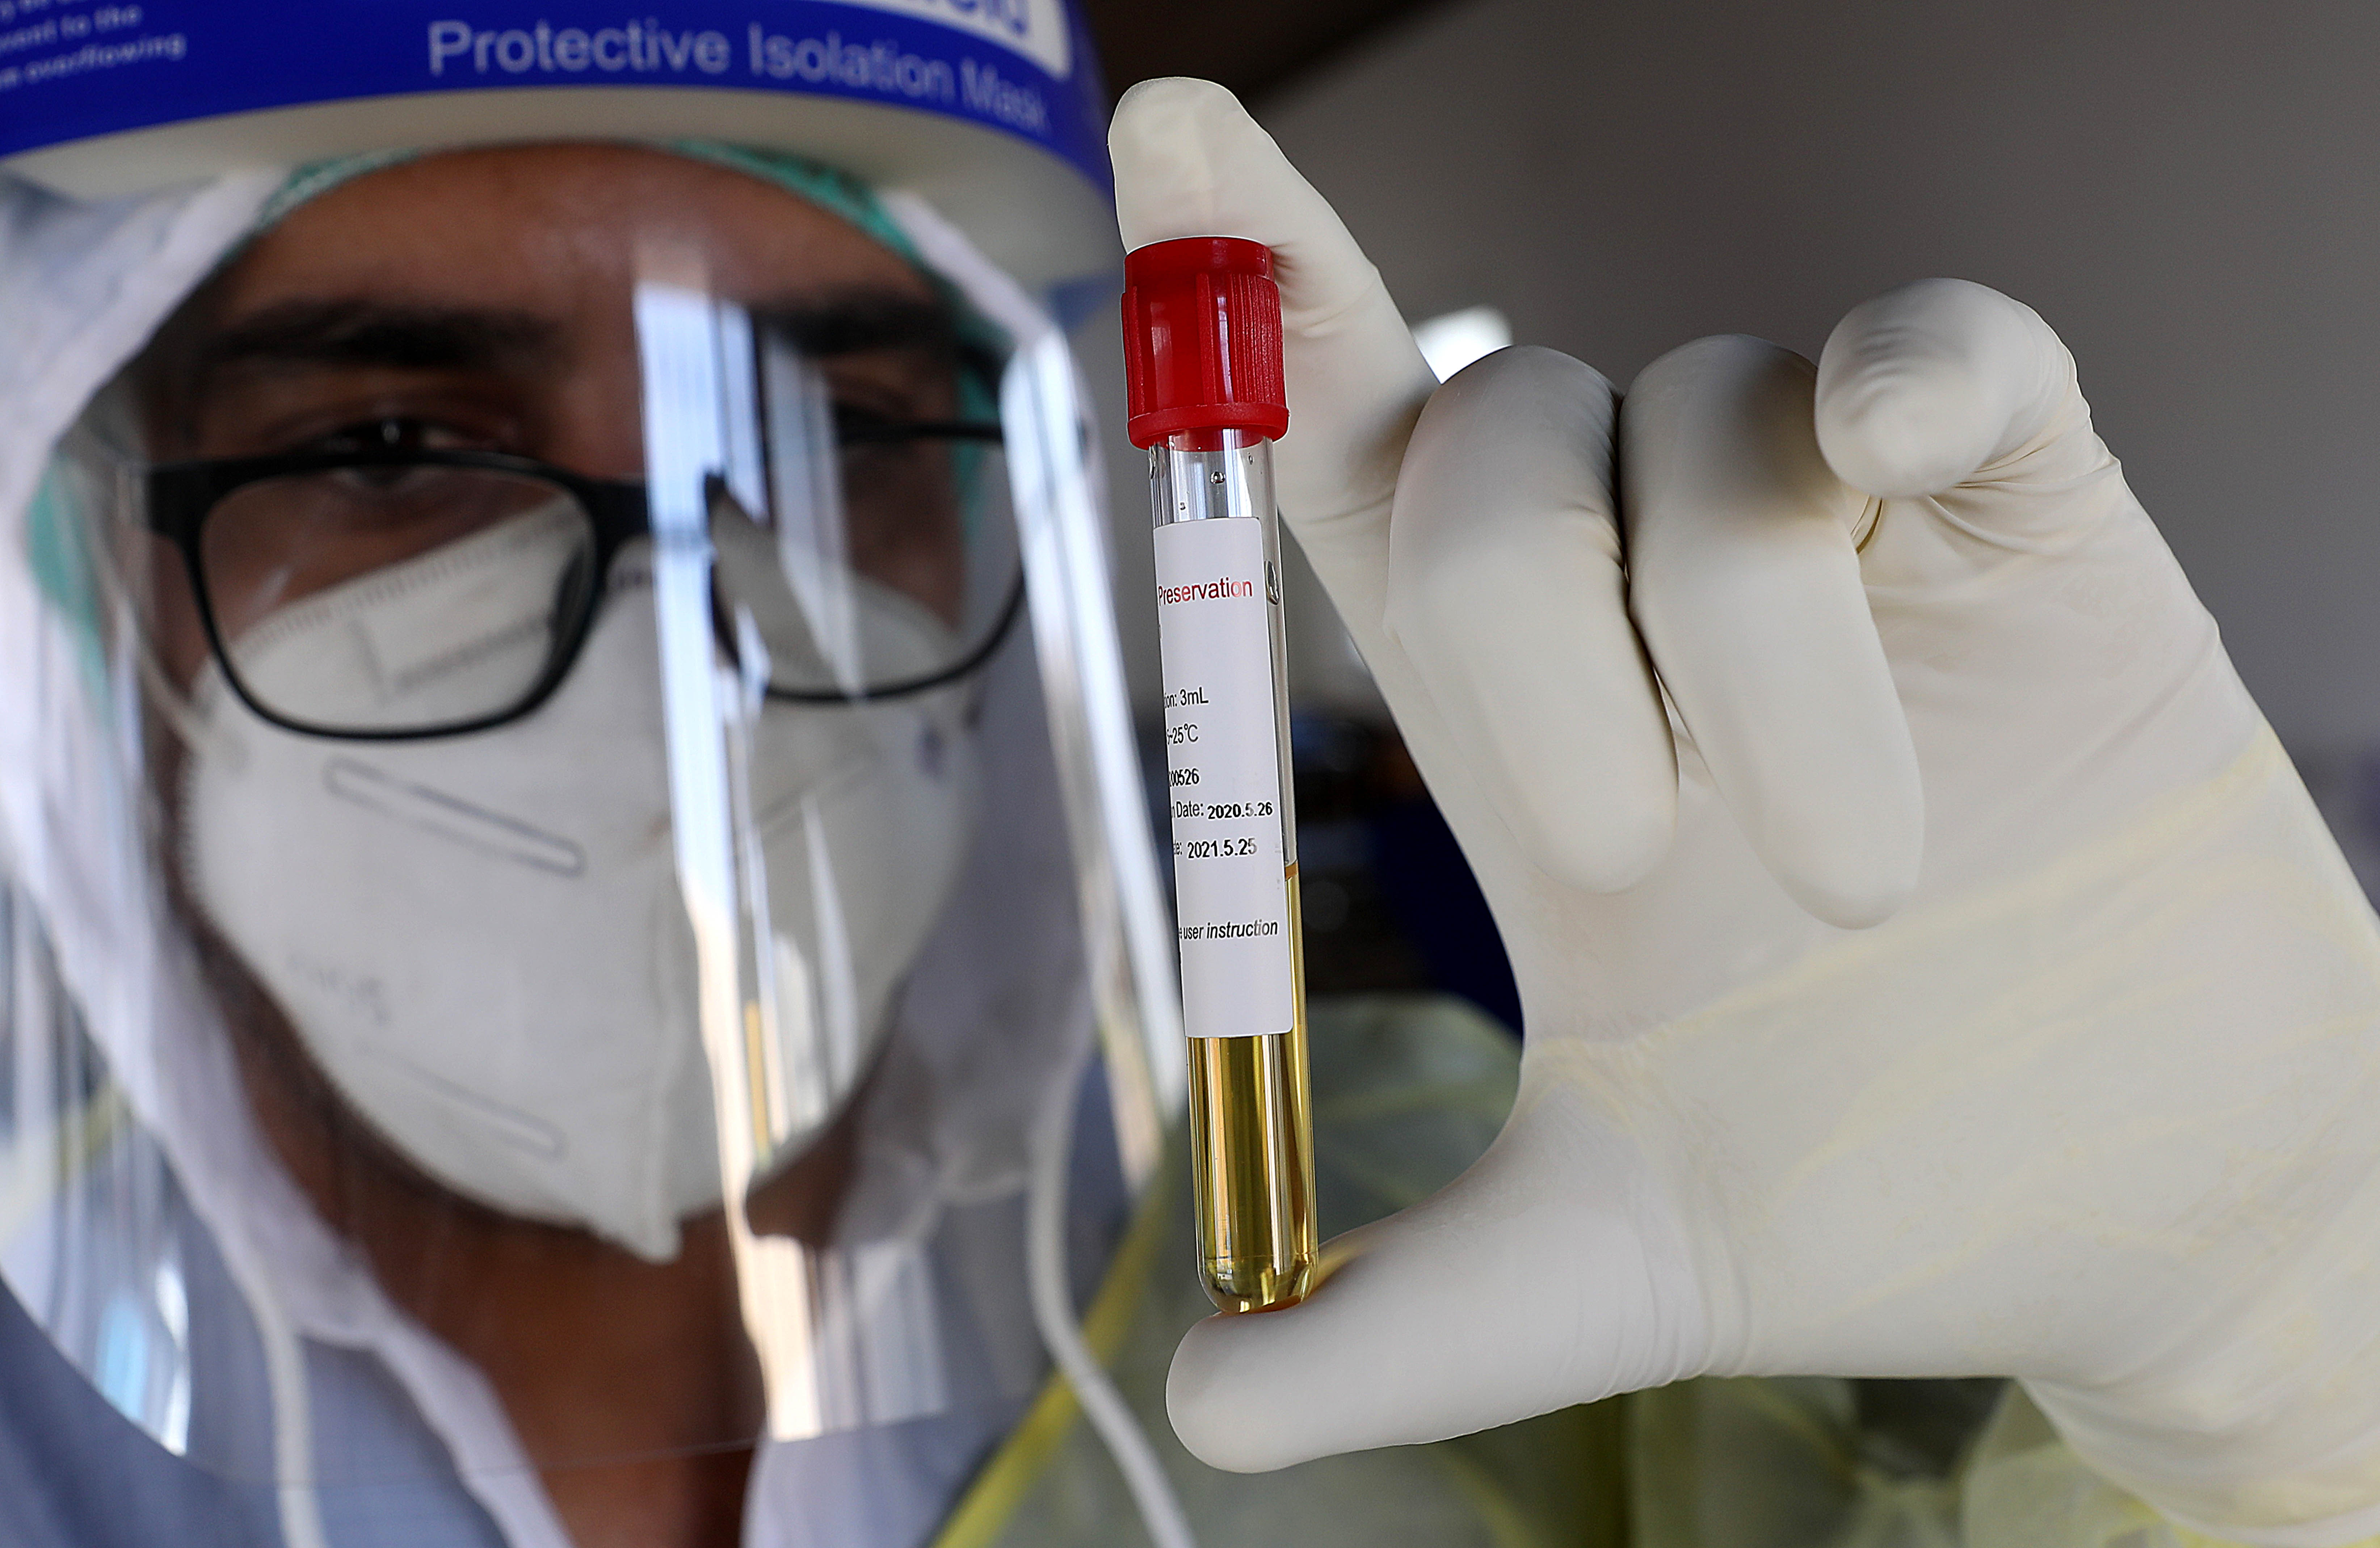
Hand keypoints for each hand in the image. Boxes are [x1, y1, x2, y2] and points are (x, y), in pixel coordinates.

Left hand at [1111, 77, 2379, 1543]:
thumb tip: (1205, 1408)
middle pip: (1490, 421)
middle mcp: (1650, 596)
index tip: (1162, 126)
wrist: (2130, 1204)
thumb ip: (1409, 1324)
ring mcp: (1843, 540)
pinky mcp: (2030, 513)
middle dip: (1521, 619)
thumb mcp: (1612, 1260)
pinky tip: (1923, 462)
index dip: (1252, 291)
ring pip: (1704, 419)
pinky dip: (1916, 377)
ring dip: (1746, 640)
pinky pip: (1941, 346)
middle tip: (1634, 846)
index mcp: (1529, 725)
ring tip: (1858, 862)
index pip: (1348, 457)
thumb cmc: (1871, 1190)